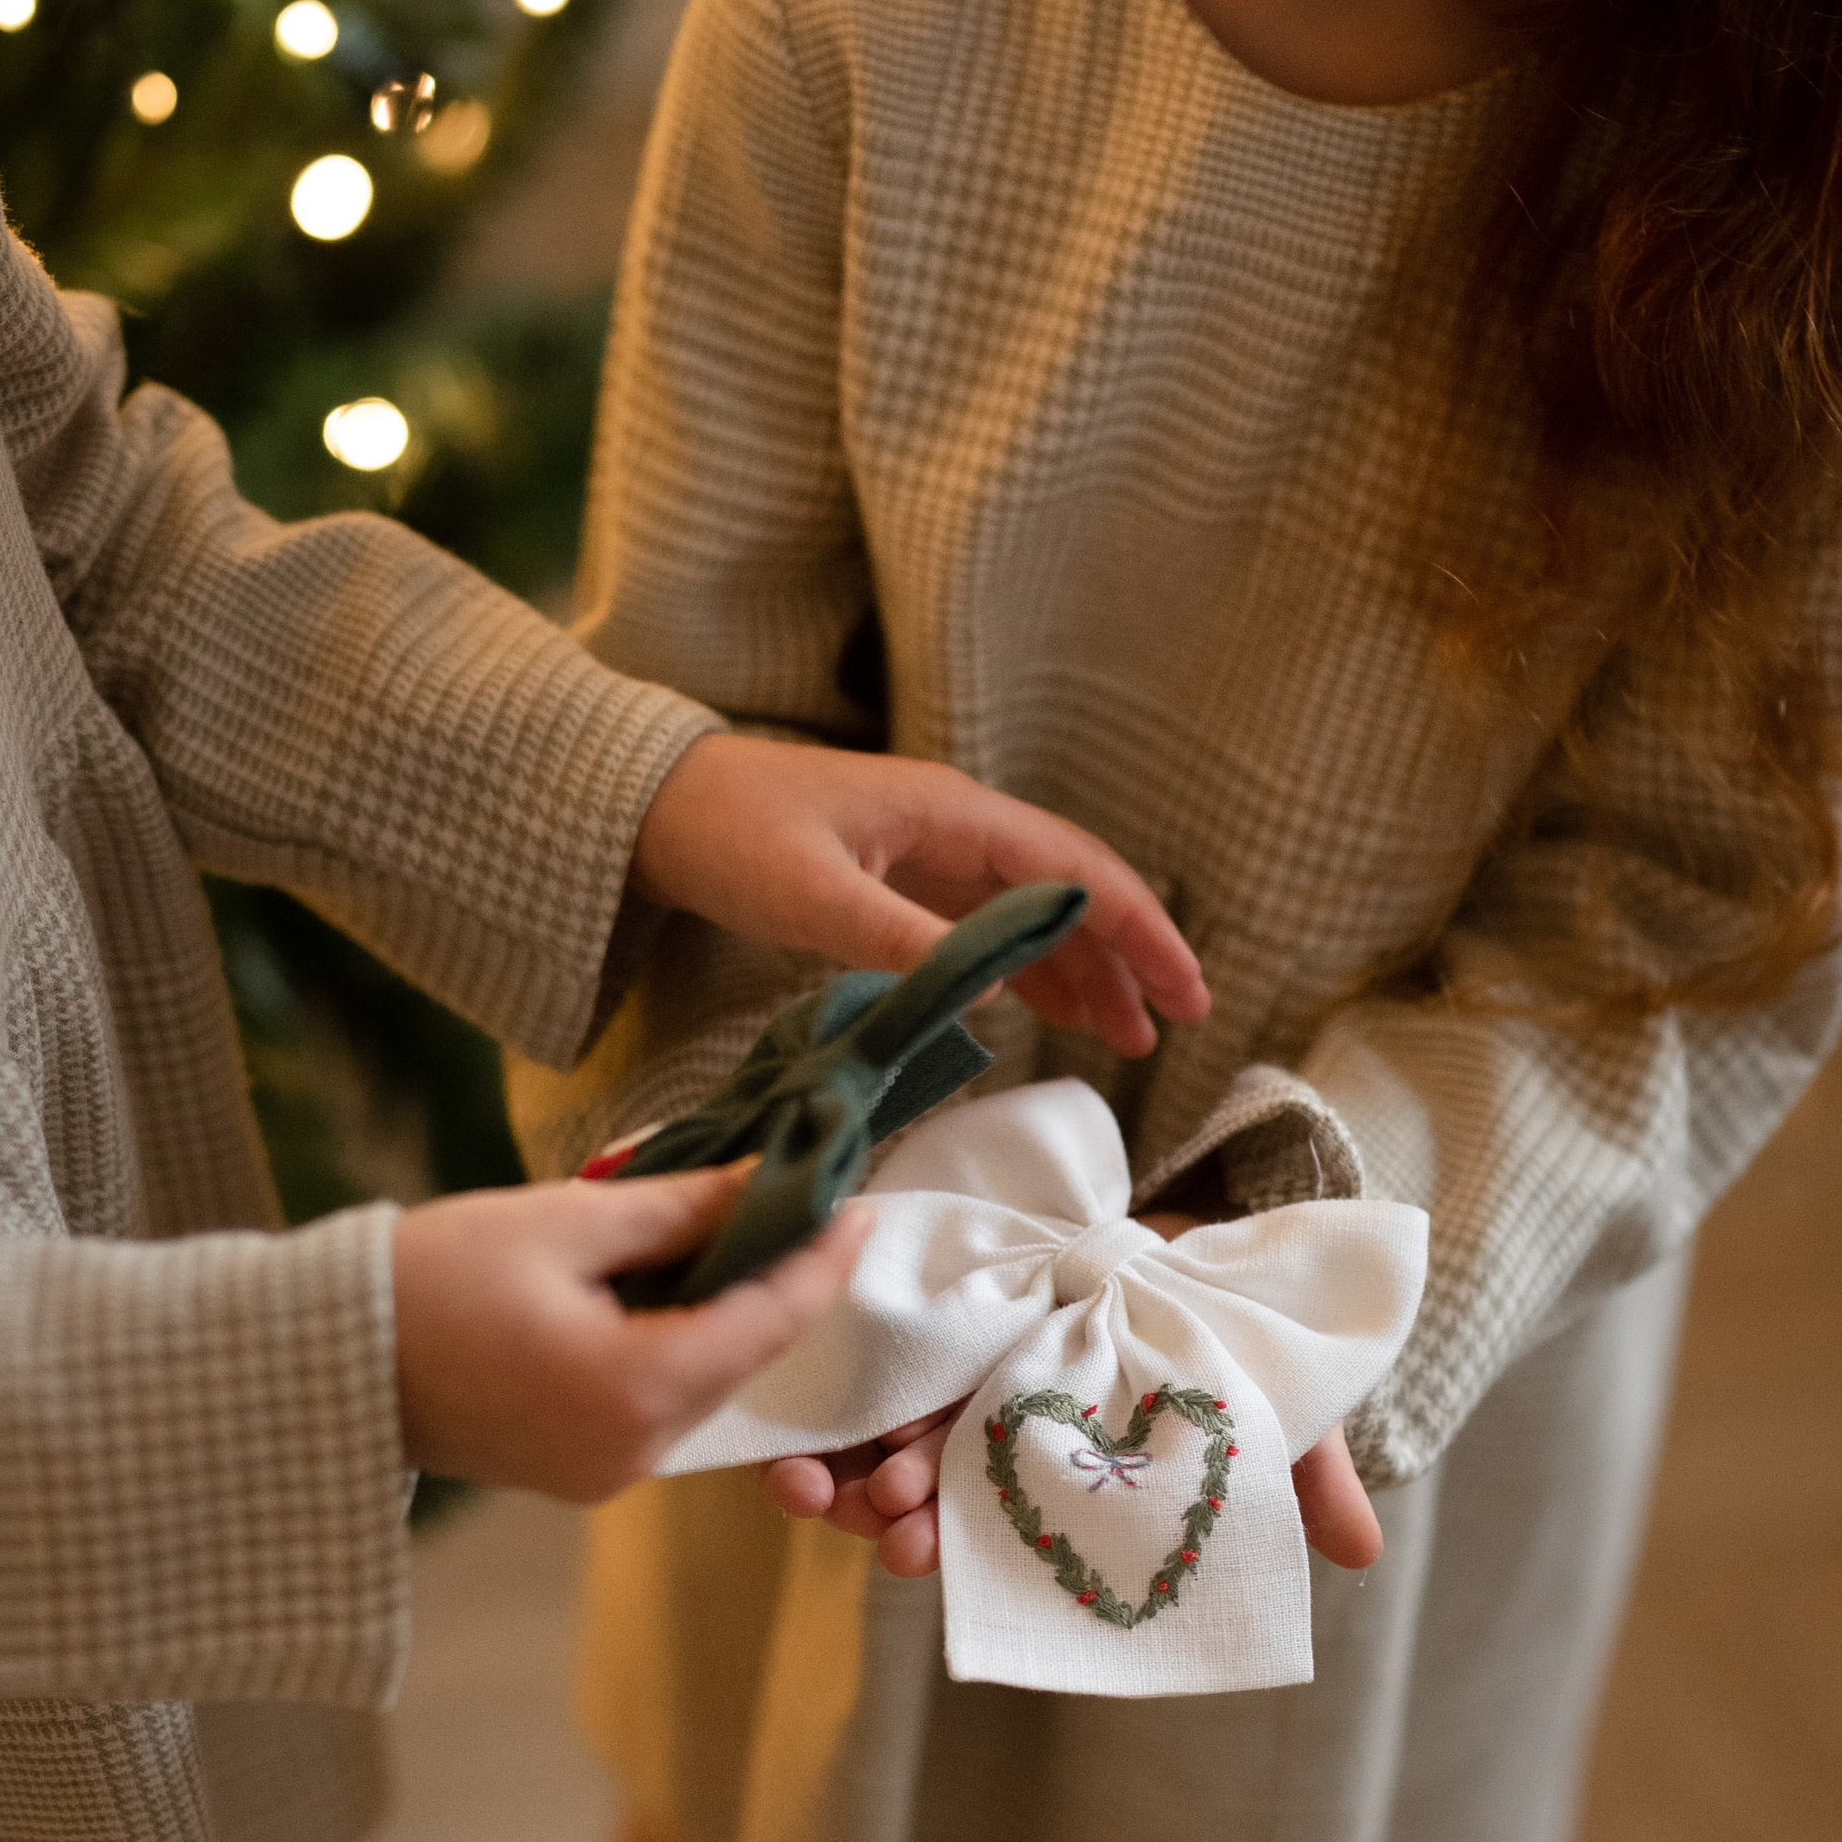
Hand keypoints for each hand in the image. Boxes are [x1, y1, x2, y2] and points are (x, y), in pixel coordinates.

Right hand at [394, 1165, 870, 1497]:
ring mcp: (606, 1472)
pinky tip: (671, 1288)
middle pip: (741, 1358)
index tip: (857, 1203)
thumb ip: (678, 1208)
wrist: (321, 1364)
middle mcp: (635, 1450)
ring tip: (738, 1233)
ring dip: (725, 1316)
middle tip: (803, 1203)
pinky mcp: (578, 1472)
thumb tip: (768, 1182)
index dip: (821, 1261)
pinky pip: (658, 1405)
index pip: (768, 1321)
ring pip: (702, 1384)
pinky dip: (677, 1349)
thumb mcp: (563, 1223)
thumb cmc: (429, 1279)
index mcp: (637, 1389)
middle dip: (777, 1283)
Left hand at [630, 732, 1209, 1057]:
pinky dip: (1029, 971)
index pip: (1078, 874)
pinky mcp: (904, 882)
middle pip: (1073, 892)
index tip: (1184, 991)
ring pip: (1037, 915)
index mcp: (955, 815)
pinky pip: (991, 928)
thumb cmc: (729, 833)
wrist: (657, 805)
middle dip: (1130, 956)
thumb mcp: (814, 894)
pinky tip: (1049, 1013)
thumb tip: (994, 991)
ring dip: (1085, 971)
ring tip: (1125, 1036)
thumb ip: (903, 940)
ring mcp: (934, 855)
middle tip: (1175, 1023)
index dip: (1140, 932)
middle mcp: (960, 828)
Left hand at [755, 1208, 1386, 1580]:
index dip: (938, 1549)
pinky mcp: (919, 1321)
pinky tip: (785, 1398)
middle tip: (870, 1515)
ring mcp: (941, 1385)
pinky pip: (847, 1366)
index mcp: (1042, 1475)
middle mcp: (978, 1441)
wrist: (1185, 1244)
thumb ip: (1300, 1480)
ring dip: (830, 1469)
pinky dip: (811, 1394)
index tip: (916, 1555)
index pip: (976, 1529)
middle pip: (906, 1495)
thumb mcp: (1268, 1409)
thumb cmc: (1218, 1340)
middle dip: (878, 1516)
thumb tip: (1363, 1556)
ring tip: (817, 1478)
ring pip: (862, 1443)